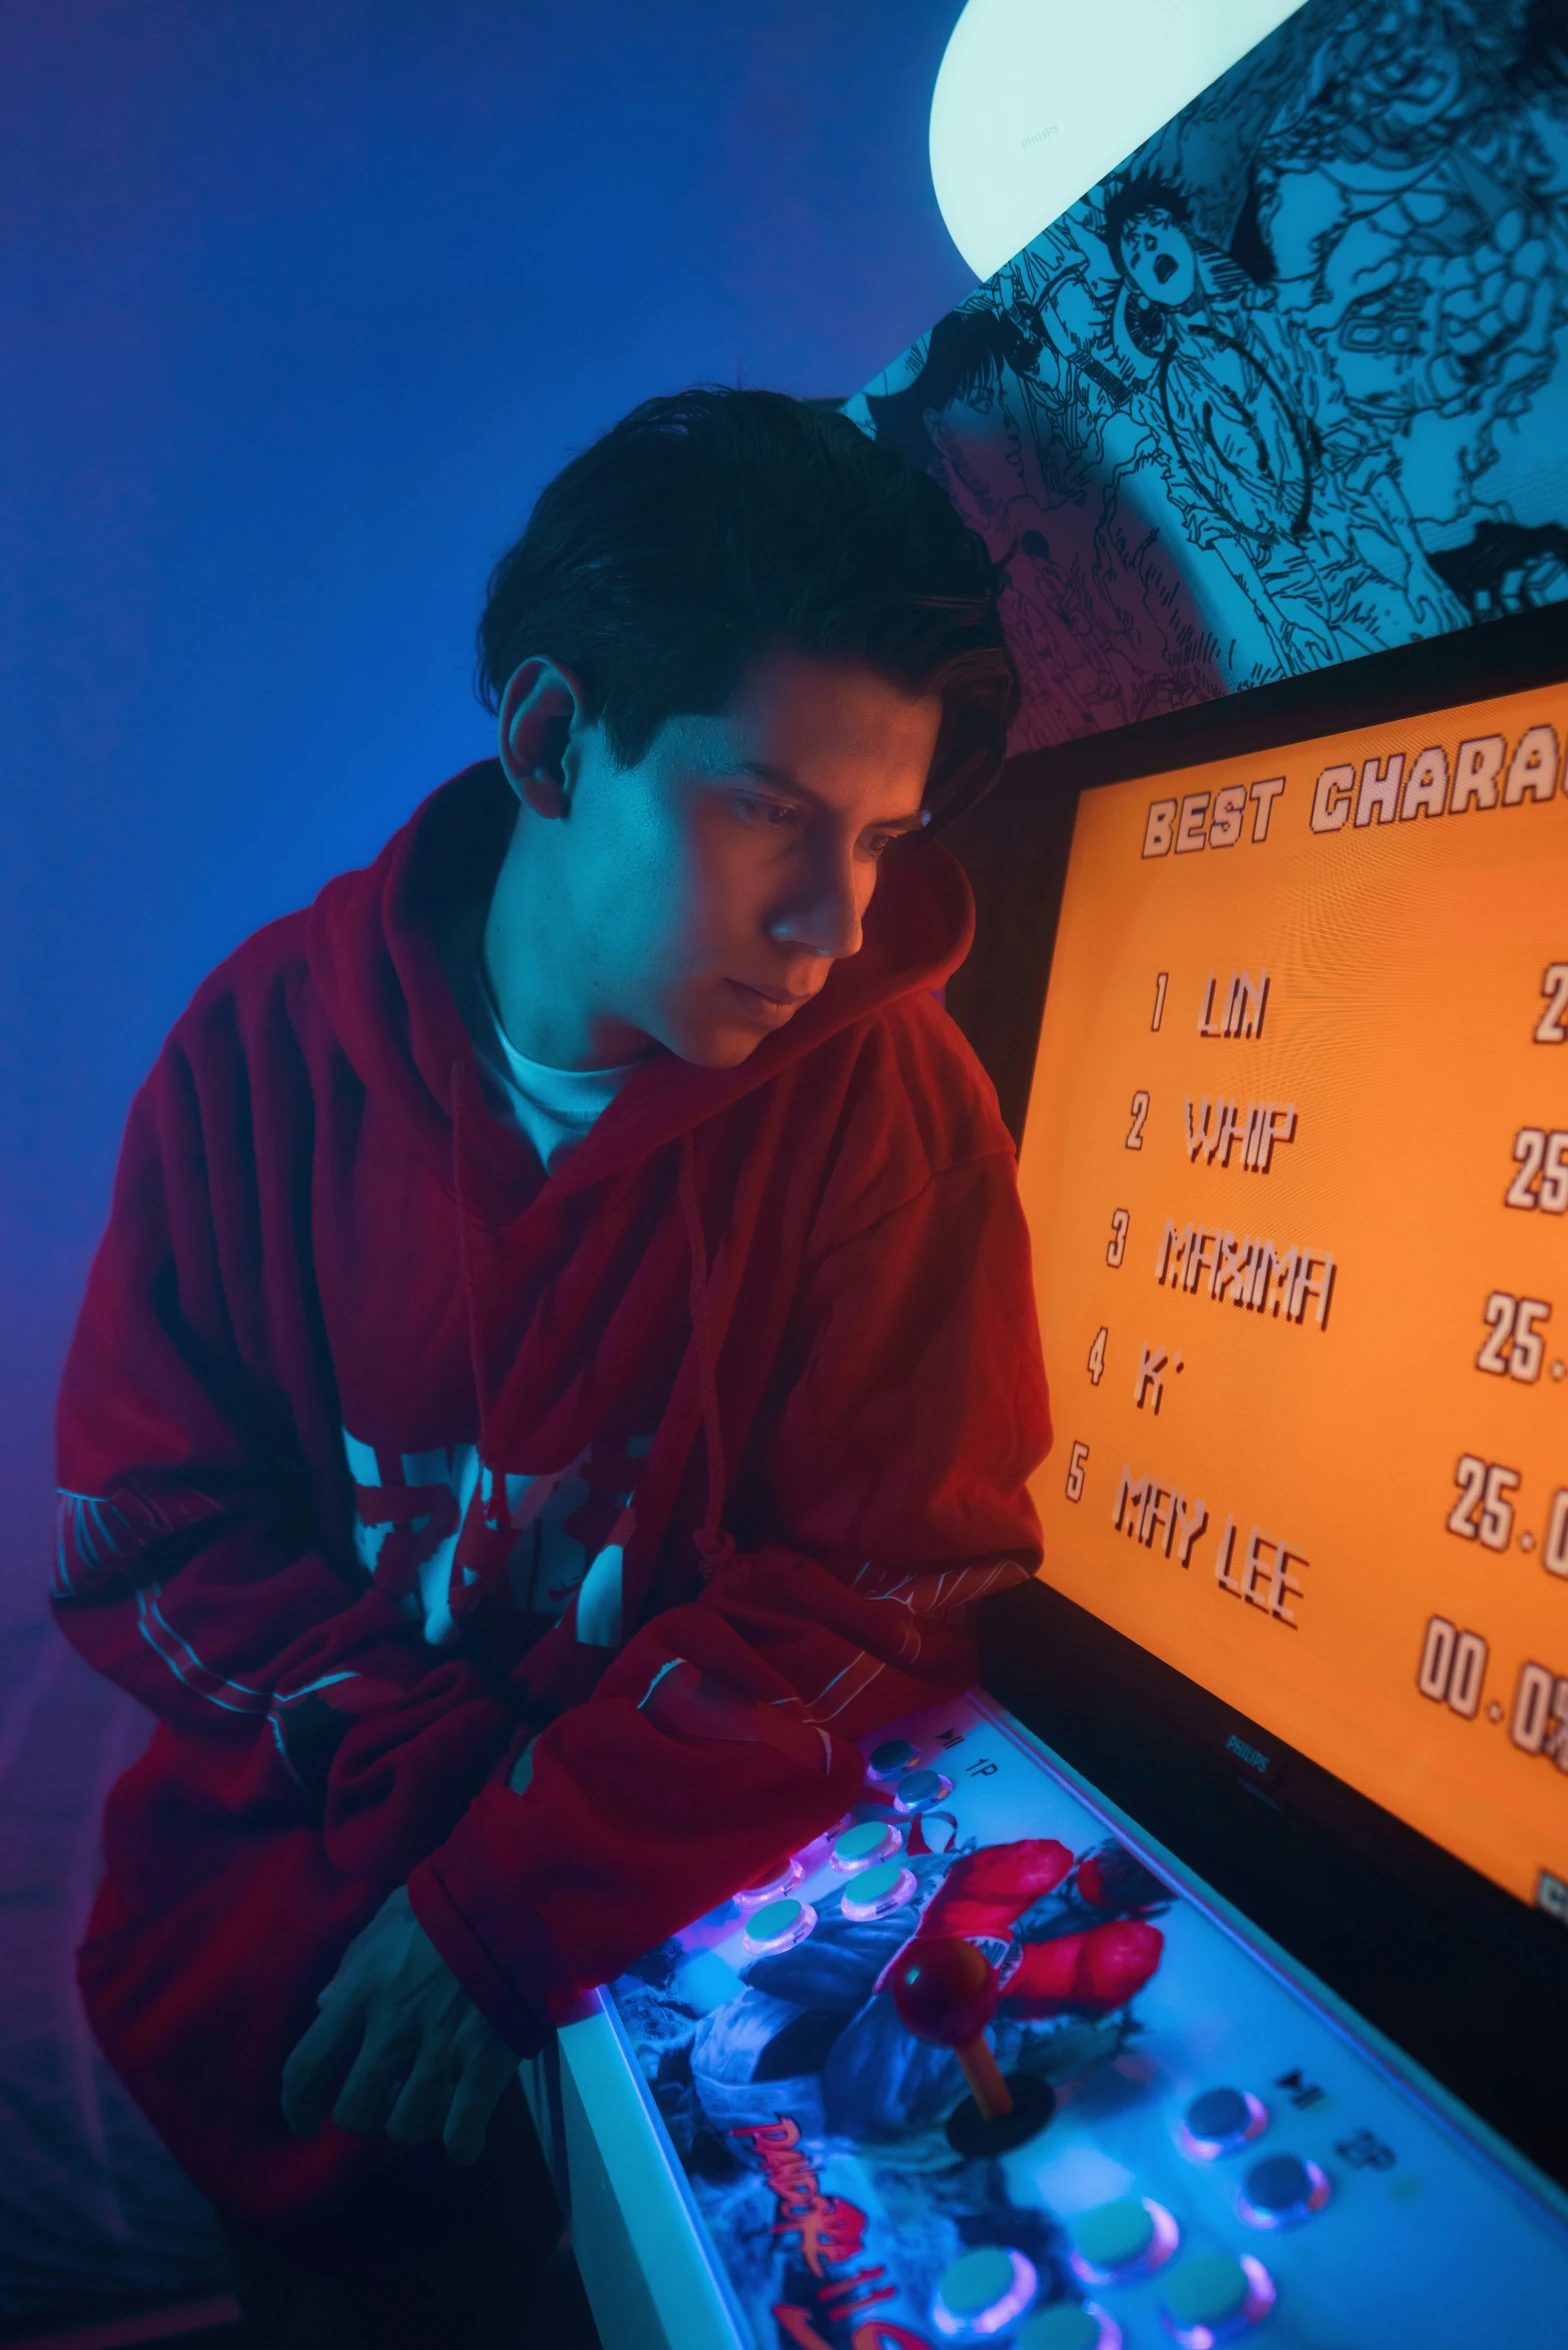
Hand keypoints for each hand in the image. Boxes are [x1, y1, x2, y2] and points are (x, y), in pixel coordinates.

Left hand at [280, 1885, 517, 2163]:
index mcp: (361, 1991)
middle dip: (363, 2115)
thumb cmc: (451, 1900)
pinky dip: (462, 2143)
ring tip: (427, 2105)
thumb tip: (323, 2005)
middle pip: (355, 2111)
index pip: (305, 2068)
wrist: (520, 1898)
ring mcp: (440, 2051)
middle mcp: (392, 2030)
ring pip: (406, 2126)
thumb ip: (354, 1961)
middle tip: (380, 2102)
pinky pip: (463, 2130)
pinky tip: (464, 2137)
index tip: (304, 2119)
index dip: (297, 2105)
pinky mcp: (486, 2064)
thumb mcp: (390, 1915)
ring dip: (413, 2121)